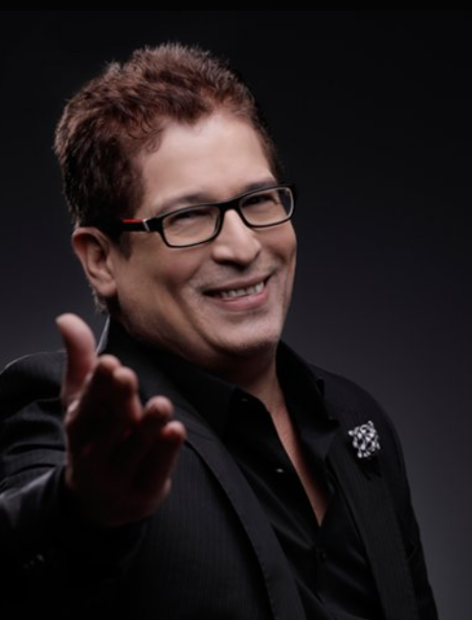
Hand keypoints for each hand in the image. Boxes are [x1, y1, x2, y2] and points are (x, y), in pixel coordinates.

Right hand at [56, 313, 185, 526]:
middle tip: (128, 376)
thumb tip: (66, 319)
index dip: (97, 384)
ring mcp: (120, 475)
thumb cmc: (95, 437)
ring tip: (162, 405)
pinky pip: (156, 471)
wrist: (100, 503)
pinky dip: (166, 453)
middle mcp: (95, 452)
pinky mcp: (143, 492)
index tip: (109, 363)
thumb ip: (80, 359)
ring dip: (149, 426)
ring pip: (136, 448)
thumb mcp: (82, 401)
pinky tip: (176, 432)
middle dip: (119, 400)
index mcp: (80, 425)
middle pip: (110, 423)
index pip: (87, 404)